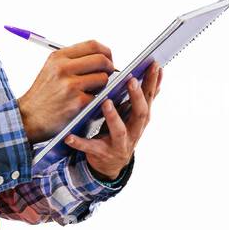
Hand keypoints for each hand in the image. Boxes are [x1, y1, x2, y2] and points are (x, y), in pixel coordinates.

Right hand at [17, 40, 117, 142]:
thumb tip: (101, 57)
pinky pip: (99, 97)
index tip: (108, 59)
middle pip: (101, 59)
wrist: (28, 118)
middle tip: (108, 75)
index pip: (93, 45)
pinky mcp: (77, 102)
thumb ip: (73, 61)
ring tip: (93, 92)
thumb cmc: (43, 96)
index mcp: (59, 57)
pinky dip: (96, 101)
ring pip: (103, 78)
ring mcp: (71, 85)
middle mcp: (63, 68)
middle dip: (110, 67)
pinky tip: (87, 104)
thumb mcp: (51, 69)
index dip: (106, 52)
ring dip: (103, 86)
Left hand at [65, 61, 162, 179]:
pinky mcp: (102, 153)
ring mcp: (119, 144)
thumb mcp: (135, 115)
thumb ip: (145, 97)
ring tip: (106, 102)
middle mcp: (134, 132)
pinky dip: (80, 142)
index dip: (152, 82)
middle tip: (131, 80)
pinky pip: (90, 147)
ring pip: (119, 131)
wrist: (110, 164)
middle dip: (137, 97)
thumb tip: (159, 72)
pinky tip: (69, 137)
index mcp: (141, 119)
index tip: (154, 65)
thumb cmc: (120, 132)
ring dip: (113, 116)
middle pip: (140, 114)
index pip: (150, 98)